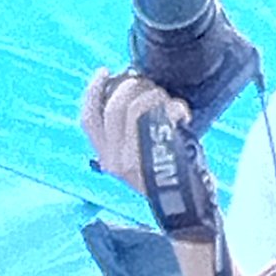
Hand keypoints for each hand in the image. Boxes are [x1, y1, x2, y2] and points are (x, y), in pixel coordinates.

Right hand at [81, 66, 180, 188]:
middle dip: (136, 86)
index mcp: (106, 158)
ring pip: (135, 105)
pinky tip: (182, 114)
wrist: (186, 203)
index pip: (89, 120)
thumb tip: (131, 88)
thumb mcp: (138, 156)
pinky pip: (158, 114)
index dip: (93, 91)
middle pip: (114, 105)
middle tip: (153, 89)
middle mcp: (112, 160)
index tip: (104, 71)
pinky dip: (174, 106)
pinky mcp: (152, 155)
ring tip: (169, 104)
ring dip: (156, 94)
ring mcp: (130, 159)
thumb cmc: (167, 173)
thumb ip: (128, 132)